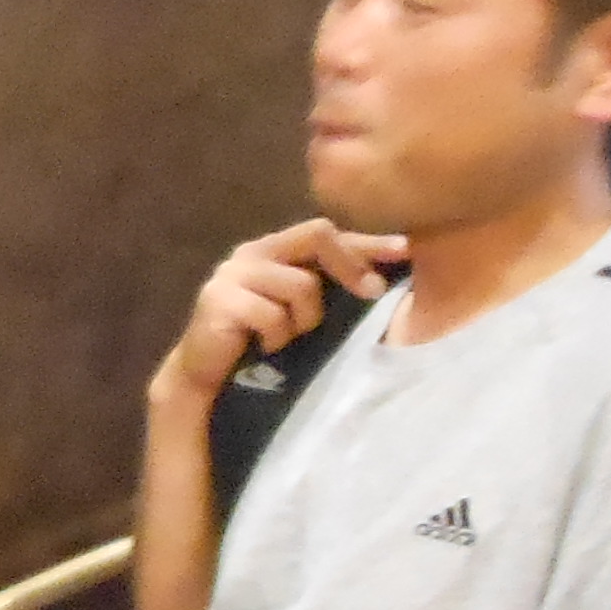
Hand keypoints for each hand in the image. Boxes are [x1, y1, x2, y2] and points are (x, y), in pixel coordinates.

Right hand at [157, 220, 405, 406]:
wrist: (205, 377)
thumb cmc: (259, 343)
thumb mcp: (300, 309)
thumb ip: (326, 285)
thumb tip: (381, 278)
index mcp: (273, 250)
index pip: (326, 233)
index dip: (367, 241)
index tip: (405, 251)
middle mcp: (252, 253)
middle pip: (317, 235)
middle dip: (351, 265)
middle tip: (372, 294)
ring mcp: (232, 274)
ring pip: (301, 283)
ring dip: (306, 319)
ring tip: (290, 338)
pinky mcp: (218, 300)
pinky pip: (273, 314)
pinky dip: (278, 337)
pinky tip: (266, 348)